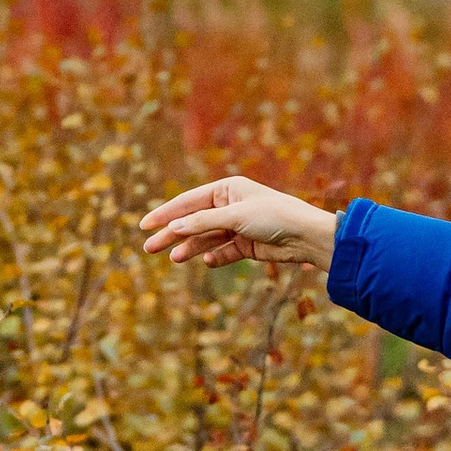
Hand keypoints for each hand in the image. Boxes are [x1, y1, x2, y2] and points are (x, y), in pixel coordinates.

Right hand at [138, 176, 341, 272]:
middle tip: (148, 247)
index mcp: (227, 189)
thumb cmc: (274, 216)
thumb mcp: (235, 216)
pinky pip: (223, 252)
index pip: (188, 201)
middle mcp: (230, 206)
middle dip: (172, 234)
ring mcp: (237, 226)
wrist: (306, 237)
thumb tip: (174, 227)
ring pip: (206, 238)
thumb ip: (203, 222)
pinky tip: (206, 262)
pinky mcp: (246, 245)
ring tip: (172, 259)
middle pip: (193, 221)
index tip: (144, 225)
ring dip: (189, 248)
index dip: (165, 213)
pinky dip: (214, 257)